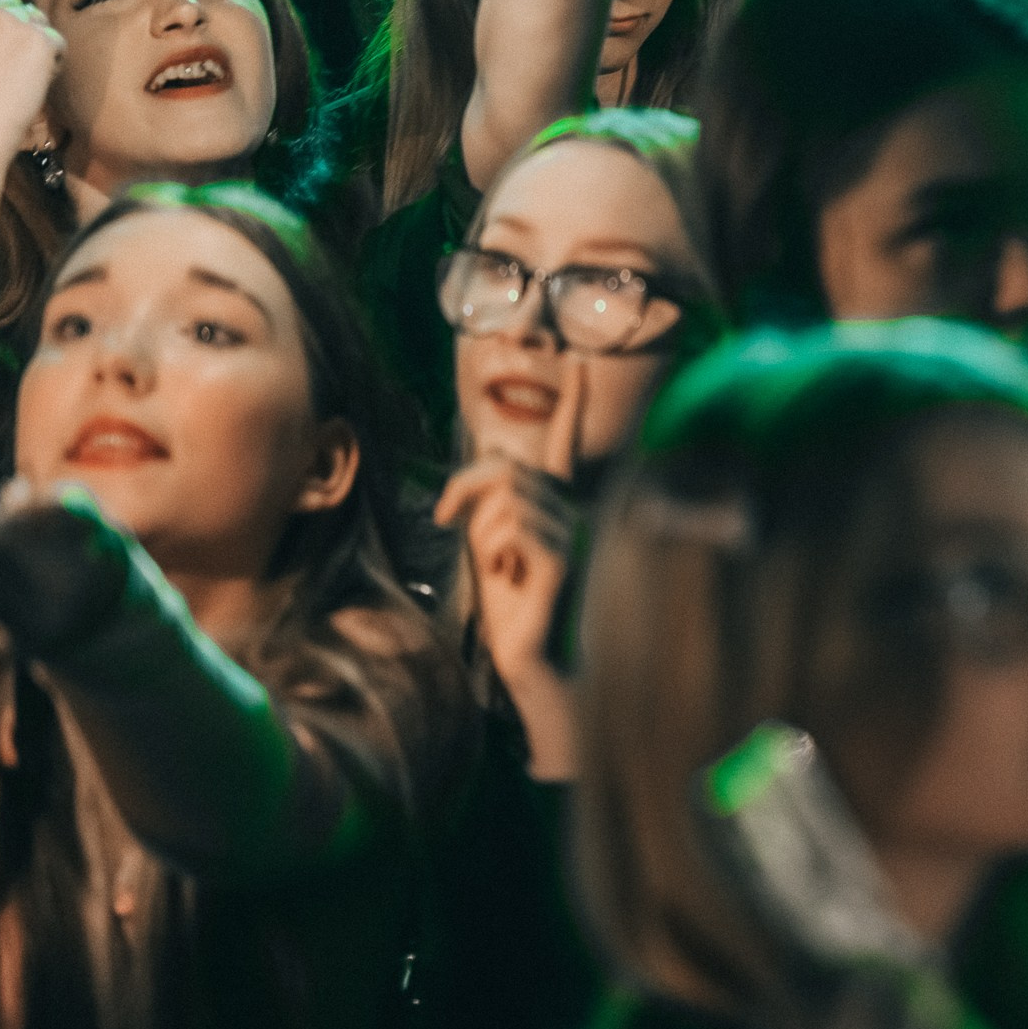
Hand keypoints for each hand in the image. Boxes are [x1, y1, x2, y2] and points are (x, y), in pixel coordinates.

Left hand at [435, 361, 581, 687]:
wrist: (529, 658)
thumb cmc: (508, 602)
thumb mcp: (492, 541)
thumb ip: (493, 500)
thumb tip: (493, 458)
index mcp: (557, 504)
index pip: (562, 446)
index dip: (571, 409)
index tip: (582, 370)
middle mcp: (572, 511)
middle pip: (509, 469)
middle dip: (466, 488)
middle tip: (446, 518)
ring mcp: (572, 534)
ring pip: (507, 499)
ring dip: (481, 530)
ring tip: (495, 563)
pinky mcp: (562, 559)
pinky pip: (516, 526)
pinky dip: (497, 547)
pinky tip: (509, 574)